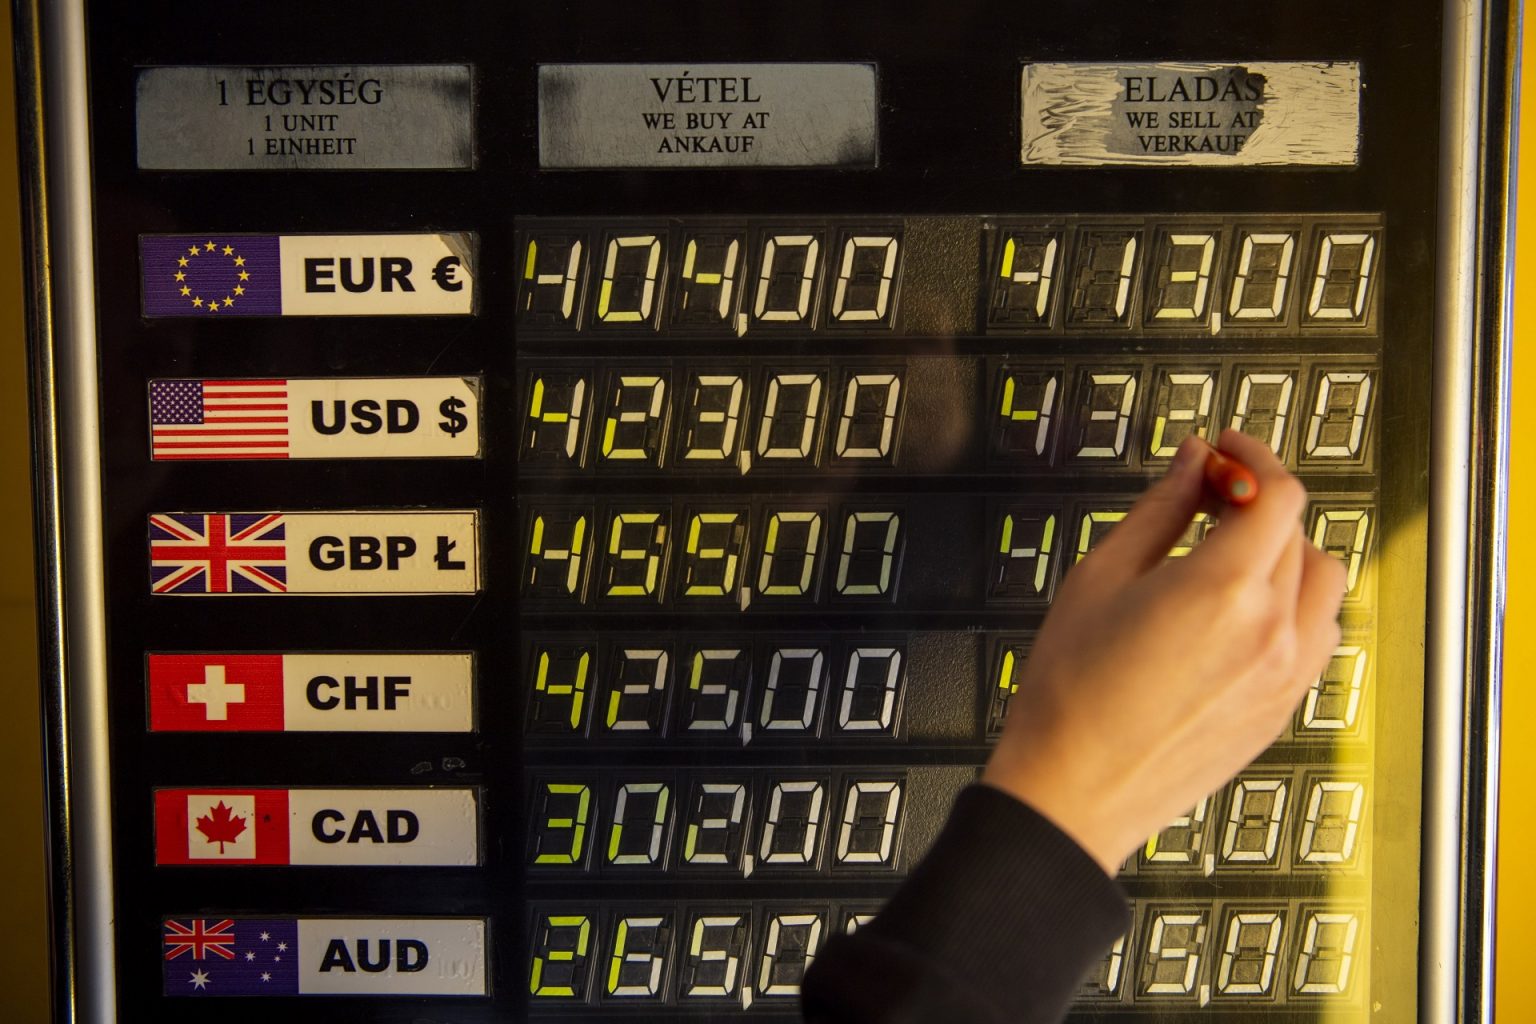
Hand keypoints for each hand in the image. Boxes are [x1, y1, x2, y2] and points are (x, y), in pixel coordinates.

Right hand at [980, 428, 1346, 874]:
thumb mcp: (1099, 577)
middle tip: (1208, 495)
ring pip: (1322, 582)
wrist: (1073, 789)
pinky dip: (1296, 603)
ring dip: (1286, 551)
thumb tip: (1193, 464)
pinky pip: (1317, 634)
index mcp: (1225, 589)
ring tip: (1231, 552)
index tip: (1225, 451)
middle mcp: (1271, 631)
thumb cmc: (1071, 695)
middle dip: (1256, 501)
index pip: (1279, 493)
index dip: (1253, 457)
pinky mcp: (1282, 707)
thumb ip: (1159, 510)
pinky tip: (1246, 608)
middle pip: (1298, 532)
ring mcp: (1285, 674)